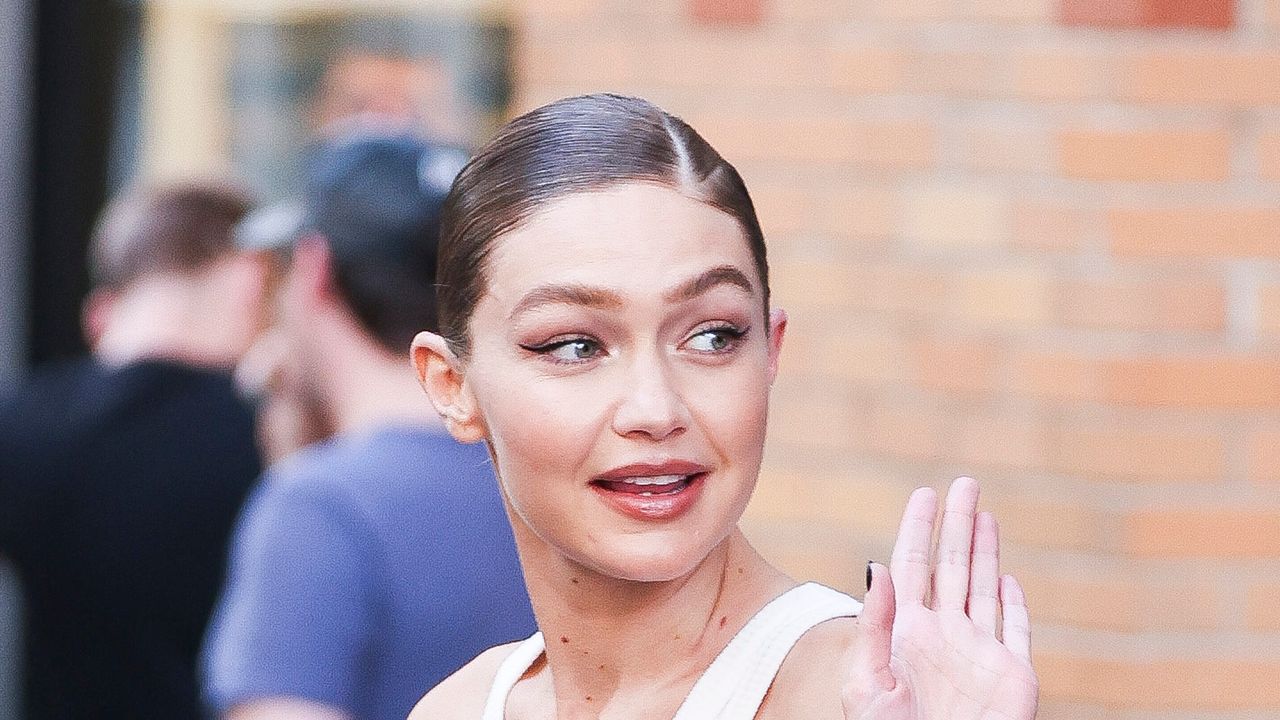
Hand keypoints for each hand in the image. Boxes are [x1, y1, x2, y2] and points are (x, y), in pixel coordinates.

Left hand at [842, 477, 1038, 719]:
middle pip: (952, 567)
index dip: (918, 530)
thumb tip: (875, 565)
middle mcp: (942, 636)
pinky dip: (1015, 603)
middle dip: (957, 525)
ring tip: (985, 513)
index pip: (912, 568)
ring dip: (986, 551)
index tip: (924, 494)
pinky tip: (1009, 577)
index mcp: (905, 633)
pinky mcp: (1010, 675)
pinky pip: (1014, 630)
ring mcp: (977, 654)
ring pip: (983, 589)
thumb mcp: (868, 681)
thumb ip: (874, 624)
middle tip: (965, 483)